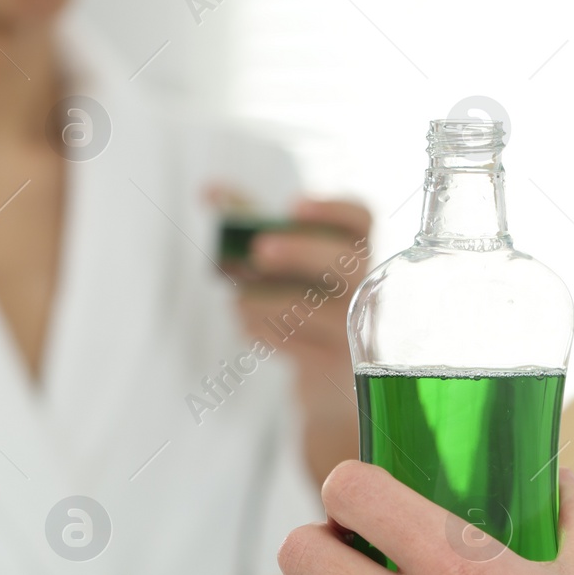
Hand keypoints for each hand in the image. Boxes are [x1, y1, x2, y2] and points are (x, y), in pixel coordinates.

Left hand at [234, 199, 370, 487]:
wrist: (331, 384)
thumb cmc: (305, 307)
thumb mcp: (286, 262)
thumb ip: (251, 221)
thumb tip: (209, 190)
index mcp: (357, 252)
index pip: (361, 220)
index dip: (332, 209)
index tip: (294, 205)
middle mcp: (364, 288)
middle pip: (344, 261)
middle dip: (299, 251)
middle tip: (259, 249)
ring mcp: (353, 329)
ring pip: (302, 306)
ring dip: (256, 301)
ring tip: (241, 302)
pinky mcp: (332, 365)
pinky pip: (286, 340)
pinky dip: (255, 327)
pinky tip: (250, 326)